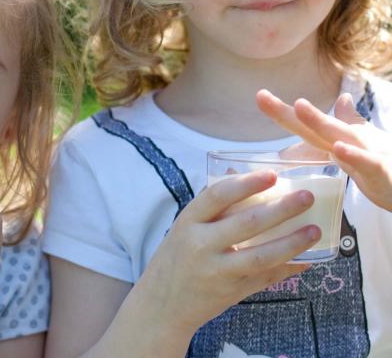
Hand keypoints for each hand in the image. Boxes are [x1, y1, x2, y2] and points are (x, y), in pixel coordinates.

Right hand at [135, 170, 318, 338]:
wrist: (162, 304)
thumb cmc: (176, 256)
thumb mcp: (184, 226)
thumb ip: (210, 204)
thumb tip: (236, 172)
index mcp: (188, 222)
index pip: (218, 196)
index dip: (246, 184)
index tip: (272, 174)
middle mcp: (201, 245)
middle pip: (247, 224)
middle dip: (281, 209)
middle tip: (306, 196)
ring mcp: (218, 271)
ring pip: (261, 256)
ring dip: (291, 243)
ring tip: (314, 229)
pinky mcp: (231, 292)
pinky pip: (265, 278)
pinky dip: (288, 268)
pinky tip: (307, 259)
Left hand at [257, 89, 391, 210]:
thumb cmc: (386, 163)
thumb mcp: (362, 143)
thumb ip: (347, 123)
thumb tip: (341, 99)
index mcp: (339, 137)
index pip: (304, 124)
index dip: (282, 112)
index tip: (258, 96)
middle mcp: (349, 140)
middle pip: (313, 124)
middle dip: (288, 112)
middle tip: (262, 97)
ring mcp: (367, 152)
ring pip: (340, 135)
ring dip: (319, 121)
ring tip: (298, 105)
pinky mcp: (382, 170)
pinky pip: (367, 163)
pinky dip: (353, 156)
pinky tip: (338, 149)